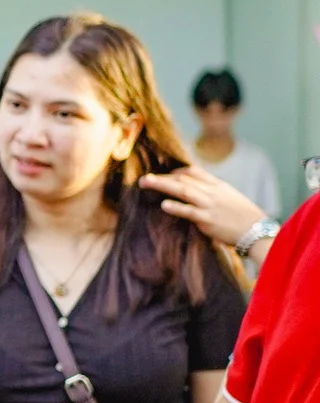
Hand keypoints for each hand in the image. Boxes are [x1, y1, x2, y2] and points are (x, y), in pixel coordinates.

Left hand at [141, 167, 266, 247]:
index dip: (176, 171)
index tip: (163, 175)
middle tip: (144, 178)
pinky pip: (190, 212)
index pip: (194, 171)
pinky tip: (164, 204)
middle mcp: (213, 192)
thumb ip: (212, 193)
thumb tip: (193, 190)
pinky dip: (177, 207)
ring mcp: (210, 206)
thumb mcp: (230, 198)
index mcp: (218, 185)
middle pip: (184, 179)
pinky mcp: (208, 220)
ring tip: (146, 183)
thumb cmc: (244, 217)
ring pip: (183, 191)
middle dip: (163, 177)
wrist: (258, 231)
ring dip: (163, 185)